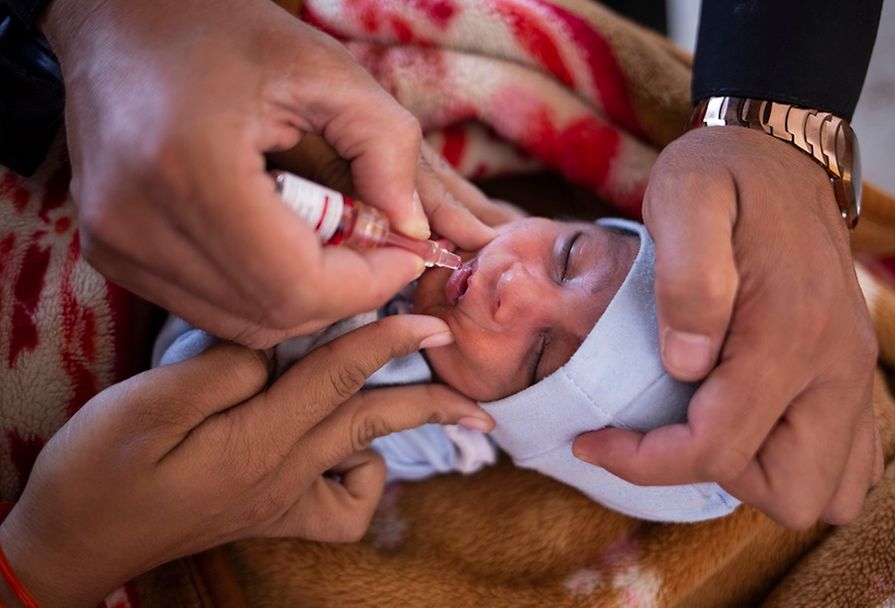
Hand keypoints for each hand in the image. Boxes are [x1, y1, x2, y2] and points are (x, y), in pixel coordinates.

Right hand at [0, 315, 492, 606]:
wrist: (73, 542)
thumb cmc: (97, 471)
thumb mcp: (145, 408)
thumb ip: (220, 369)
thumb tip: (276, 342)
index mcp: (255, 443)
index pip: (338, 378)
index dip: (388, 338)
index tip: (431, 315)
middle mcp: (282, 477)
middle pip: (371, 425)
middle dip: (430, 399)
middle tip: (475, 392)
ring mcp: (280, 502)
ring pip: (365, 465)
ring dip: (396, 431)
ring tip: (416, 401)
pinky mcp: (271, 515)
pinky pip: (339, 510)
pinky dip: (357, 476)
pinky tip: (341, 449)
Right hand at [41, 0, 458, 347]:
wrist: (119, 20)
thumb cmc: (223, 29)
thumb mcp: (324, 70)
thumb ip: (387, 149)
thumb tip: (417, 231)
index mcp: (190, 168)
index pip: (297, 286)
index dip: (366, 285)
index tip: (405, 255)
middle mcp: (135, 222)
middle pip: (271, 315)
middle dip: (344, 294)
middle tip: (380, 249)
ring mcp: (115, 244)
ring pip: (242, 324)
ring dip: (307, 297)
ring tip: (335, 241)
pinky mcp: (111, 254)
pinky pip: (210, 308)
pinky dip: (264, 292)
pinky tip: (287, 243)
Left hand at [574, 127, 881, 528]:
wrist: (780, 151)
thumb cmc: (722, 173)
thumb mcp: (685, 198)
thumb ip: (688, 278)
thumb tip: (686, 366)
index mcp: (789, 334)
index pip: (718, 448)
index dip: (646, 462)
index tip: (593, 440)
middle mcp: (837, 367)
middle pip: (789, 492)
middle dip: (714, 475)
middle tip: (661, 431)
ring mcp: (853, 374)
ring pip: (826, 490)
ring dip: (757, 477)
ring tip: (702, 427)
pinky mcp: (851, 373)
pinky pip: (846, 463)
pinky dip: (793, 463)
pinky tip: (745, 426)